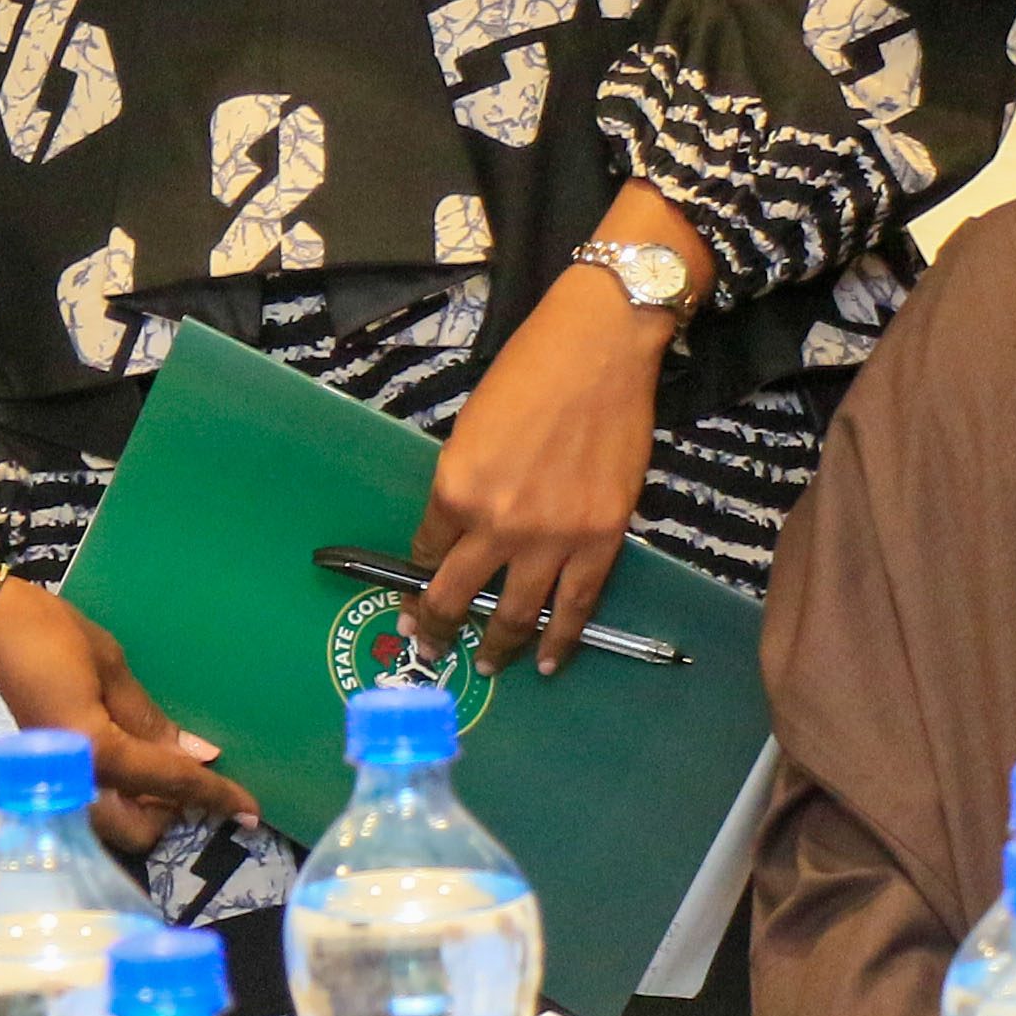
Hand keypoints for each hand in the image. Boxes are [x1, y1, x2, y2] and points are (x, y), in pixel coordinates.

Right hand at [0, 551, 246, 849]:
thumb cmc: (29, 625)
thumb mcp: (103, 657)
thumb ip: (148, 716)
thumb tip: (197, 754)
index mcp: (94, 748)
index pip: (171, 784)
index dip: (217, 795)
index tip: (251, 811)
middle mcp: (65, 783)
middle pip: (138, 830)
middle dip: (169, 809)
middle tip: (179, 770)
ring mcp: (36, 790)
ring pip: (104, 828)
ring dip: (134, 807)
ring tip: (141, 762)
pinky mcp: (18, 785)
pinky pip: (75, 808)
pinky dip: (101, 796)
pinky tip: (104, 760)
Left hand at [414, 272, 663, 672]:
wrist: (599, 349)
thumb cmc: (528, 372)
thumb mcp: (471, 429)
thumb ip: (466, 484)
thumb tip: (463, 530)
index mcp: (455, 488)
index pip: (428, 550)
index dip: (418, 578)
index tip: (414, 598)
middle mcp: (497, 522)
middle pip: (458, 594)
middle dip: (437, 629)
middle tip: (429, 648)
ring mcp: (552, 536)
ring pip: (518, 614)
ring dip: (498, 647)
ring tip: (487, 665)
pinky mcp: (601, 538)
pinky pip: (577, 605)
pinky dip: (562, 640)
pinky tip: (549, 662)